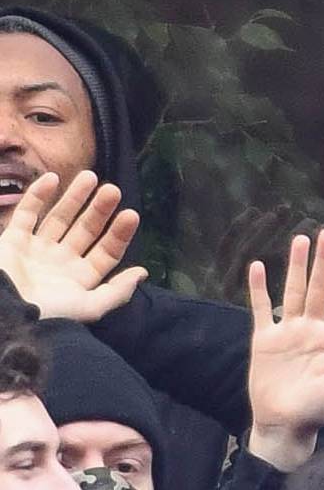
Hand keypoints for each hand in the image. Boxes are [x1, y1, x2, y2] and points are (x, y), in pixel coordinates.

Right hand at [0, 170, 144, 321]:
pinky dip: (37, 195)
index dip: (119, 235)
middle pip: (85, 230)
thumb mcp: (90, 307)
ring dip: (75, 197)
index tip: (131, 214)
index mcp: (80, 279)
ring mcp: (36, 250)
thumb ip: (118, 292)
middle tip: (114, 190)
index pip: (106, 253)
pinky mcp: (12, 241)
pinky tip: (53, 178)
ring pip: (59, 218)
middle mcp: (60, 263)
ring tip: (90, 176)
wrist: (5, 313)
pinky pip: (26, 213)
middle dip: (99, 211)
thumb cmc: (49, 312)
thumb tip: (143, 272)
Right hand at [245, 229, 323, 470]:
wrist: (284, 426)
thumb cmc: (316, 410)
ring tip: (299, 239)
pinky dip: (259, 289)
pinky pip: (261, 309)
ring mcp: (288, 332)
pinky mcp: (264, 340)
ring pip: (293, 291)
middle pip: (319, 288)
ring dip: (296, 266)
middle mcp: (312, 330)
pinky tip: (258, 267)